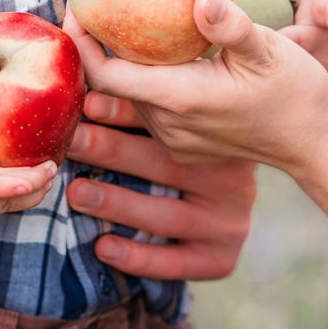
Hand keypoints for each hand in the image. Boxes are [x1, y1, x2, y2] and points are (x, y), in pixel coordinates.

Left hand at [66, 0, 327, 178]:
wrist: (317, 143)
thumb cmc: (296, 92)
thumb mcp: (269, 49)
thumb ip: (231, 25)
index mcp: (181, 99)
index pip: (106, 75)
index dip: (82, 42)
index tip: (76, 5)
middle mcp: (169, 124)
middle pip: (111, 84)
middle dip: (96, 45)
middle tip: (91, 1)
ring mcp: (175, 139)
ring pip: (128, 96)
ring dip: (119, 63)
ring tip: (114, 20)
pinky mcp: (185, 144)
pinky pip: (148, 108)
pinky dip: (140, 79)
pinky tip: (150, 51)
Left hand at [66, 93, 255, 280]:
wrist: (255, 167)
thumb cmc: (198, 137)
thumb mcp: (183, 108)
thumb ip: (147, 95)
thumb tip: (89, 67)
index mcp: (224, 134)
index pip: (173, 121)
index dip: (125, 111)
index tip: (87, 102)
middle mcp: (232, 178)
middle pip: (166, 166)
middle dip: (111, 152)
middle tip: (71, 142)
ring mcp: (229, 220)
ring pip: (168, 214)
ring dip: (118, 204)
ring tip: (76, 193)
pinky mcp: (222, 257)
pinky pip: (179, 261)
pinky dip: (140, 257)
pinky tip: (103, 246)